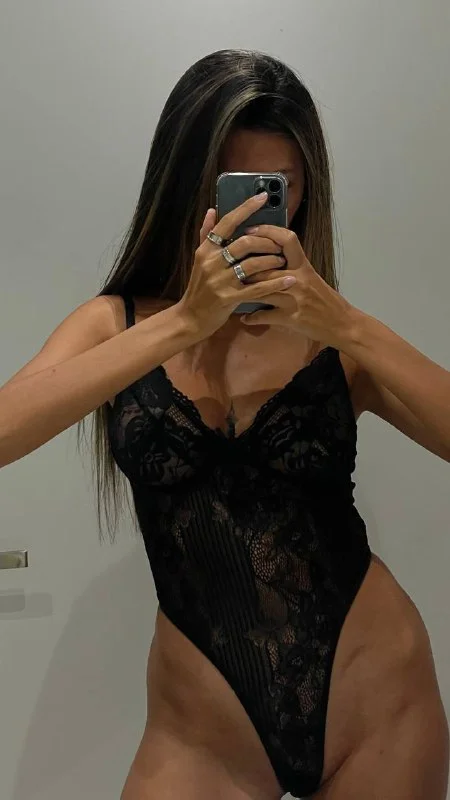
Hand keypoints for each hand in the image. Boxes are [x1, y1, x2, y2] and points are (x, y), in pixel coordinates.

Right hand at [178, 195, 295, 337]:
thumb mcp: (199, 259)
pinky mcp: (229, 298)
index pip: (227, 223)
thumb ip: (206, 234)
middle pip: (245, 243)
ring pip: (253, 264)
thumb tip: (212, 210)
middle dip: (266, 242)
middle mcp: (212, 262)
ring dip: (272, 261)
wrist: (189, 318)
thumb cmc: (198, 288)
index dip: (246, 208)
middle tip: (279, 245)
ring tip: (283, 261)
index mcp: (206, 250)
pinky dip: (275, 283)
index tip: (263, 196)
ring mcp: (220, 281)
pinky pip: (257, 288)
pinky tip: (289, 280)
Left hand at [239, 224, 354, 348]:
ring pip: (260, 289)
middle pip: (265, 265)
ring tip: (231, 289)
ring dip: (243, 290)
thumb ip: (292, 267)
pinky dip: (252, 317)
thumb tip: (271, 255)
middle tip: (229, 263)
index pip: (287, 239)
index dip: (267, 231)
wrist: (341, 324)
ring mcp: (292, 299)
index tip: (249, 230)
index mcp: (303, 266)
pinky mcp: (289, 318)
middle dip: (244, 264)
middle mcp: (297, 279)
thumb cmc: (326, 300)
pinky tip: (244, 317)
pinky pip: (264, 316)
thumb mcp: (311, 278)